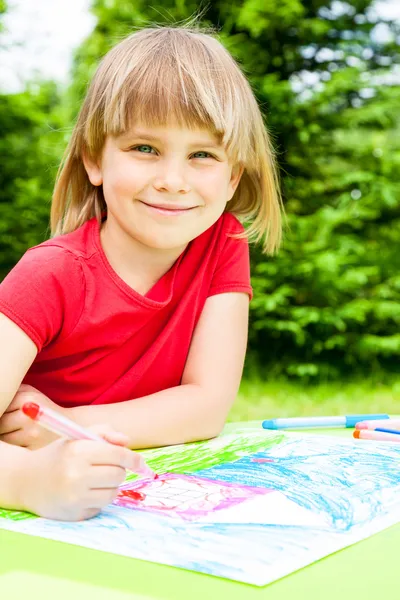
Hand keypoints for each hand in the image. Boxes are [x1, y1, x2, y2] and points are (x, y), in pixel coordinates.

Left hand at [0, 384, 62, 448]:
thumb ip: (13, 393)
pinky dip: (14, 441)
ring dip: (5, 433)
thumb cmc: (42, 405)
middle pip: (1, 424)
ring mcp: (31, 434)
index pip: (2, 408)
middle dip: (1, 423)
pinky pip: (14, 446)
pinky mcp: (32, 447)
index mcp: (28, 399)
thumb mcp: (30, 392)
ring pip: (4, 437)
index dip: (1, 411)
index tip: (5, 412)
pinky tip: (21, 435)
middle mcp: (29, 417)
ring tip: (13, 427)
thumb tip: (1, 399)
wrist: (67, 422)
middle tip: (8, 421)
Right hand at [19, 425, 145, 520]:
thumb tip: (127, 442)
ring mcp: (75, 497)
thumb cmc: (58, 455)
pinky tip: (84, 492)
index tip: (141, 463)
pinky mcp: (75, 514)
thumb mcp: (78, 436)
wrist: (26, 480)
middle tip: (107, 468)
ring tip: (95, 480)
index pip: (118, 455)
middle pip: (119, 475)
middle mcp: (76, 475)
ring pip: (113, 493)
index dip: (134, 459)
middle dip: (118, 470)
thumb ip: (105, 433)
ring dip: (110, 486)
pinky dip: (98, 499)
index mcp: (78, 451)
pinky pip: (101, 507)